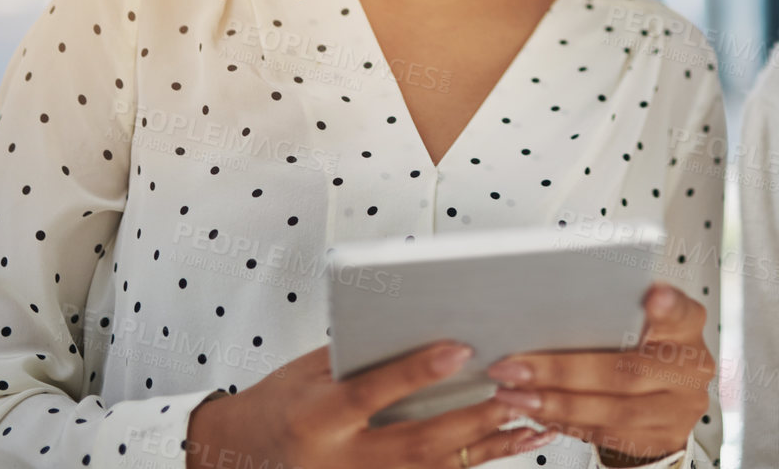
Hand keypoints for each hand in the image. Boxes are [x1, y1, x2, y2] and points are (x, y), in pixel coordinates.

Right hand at [186, 340, 554, 467]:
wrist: (238, 460)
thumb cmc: (278, 405)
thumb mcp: (308, 371)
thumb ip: (363, 355)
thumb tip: (424, 323)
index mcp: (315, 418)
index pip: (371, 393)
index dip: (416, 371)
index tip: (460, 348)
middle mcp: (339, 461)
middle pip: (416, 443)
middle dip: (472, 416)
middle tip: (518, 388)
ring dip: (492, 443)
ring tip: (540, 418)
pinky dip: (482, 459)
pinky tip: (519, 440)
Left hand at [484, 283, 714, 465]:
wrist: (668, 398)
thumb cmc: (647, 347)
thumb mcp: (643, 319)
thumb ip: (618, 310)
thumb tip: (560, 297)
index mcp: (686, 327)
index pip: (680, 313)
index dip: (667, 306)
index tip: (653, 296)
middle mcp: (688, 369)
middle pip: (626, 371)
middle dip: (563, 372)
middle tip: (518, 367)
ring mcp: (676, 409)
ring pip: (611, 410)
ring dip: (555, 404)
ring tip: (515, 395)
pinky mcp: (658, 438)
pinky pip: (605, 433)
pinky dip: (566, 422)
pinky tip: (538, 411)